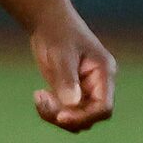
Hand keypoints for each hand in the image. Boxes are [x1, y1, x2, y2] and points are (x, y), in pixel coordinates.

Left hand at [29, 11, 115, 131]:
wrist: (48, 24)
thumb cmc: (58, 33)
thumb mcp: (61, 54)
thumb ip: (66, 79)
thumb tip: (71, 103)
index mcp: (104, 74)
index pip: (103, 107)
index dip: (84, 116)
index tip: (60, 116)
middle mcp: (98, 85)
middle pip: (89, 117)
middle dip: (65, 116)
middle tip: (41, 100)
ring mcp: (84, 90)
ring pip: (76, 118)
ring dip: (55, 115)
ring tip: (38, 96)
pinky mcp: (70, 92)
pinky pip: (64, 112)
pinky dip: (50, 110)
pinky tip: (38, 95)